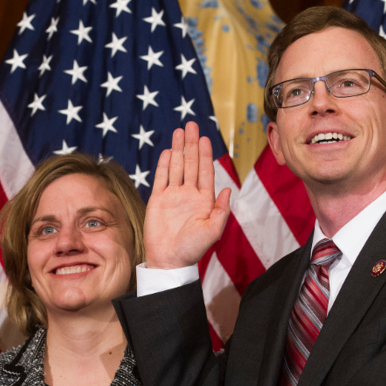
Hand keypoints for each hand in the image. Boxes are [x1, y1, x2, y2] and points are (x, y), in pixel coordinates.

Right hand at [145, 121, 231, 268]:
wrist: (169, 260)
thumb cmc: (192, 249)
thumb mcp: (212, 231)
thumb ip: (221, 210)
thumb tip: (228, 189)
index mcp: (204, 200)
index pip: (205, 172)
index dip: (205, 155)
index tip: (205, 138)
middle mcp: (189, 194)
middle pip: (190, 163)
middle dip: (191, 144)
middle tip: (191, 125)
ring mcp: (173, 196)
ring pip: (176, 166)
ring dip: (177, 149)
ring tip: (179, 131)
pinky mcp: (157, 200)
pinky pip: (161, 178)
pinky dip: (163, 164)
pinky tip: (166, 151)